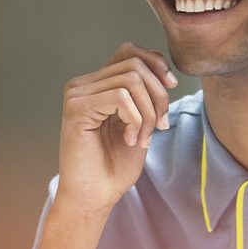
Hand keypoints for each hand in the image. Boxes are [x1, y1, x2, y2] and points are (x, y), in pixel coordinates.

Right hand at [54, 42, 177, 215]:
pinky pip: (120, 97)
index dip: (157, 66)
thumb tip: (165, 73)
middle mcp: (83, 84)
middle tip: (159, 126)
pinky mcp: (76, 108)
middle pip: (136, 65)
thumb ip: (146, 96)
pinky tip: (130, 140)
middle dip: (159, 96)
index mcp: (97, 84)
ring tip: (142, 139)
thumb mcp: (140, 123)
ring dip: (148, 113)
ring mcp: (77, 94)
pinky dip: (135, 119)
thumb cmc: (114, 166)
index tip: (171, 91)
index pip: (131, 51)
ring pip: (132, 81)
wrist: (94, 196)